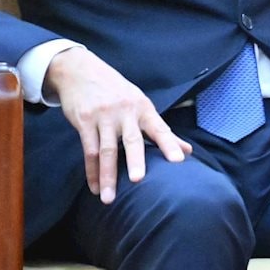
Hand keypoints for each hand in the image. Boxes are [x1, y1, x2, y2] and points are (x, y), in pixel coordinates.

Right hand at [46, 47, 187, 204]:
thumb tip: (188, 151)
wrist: (81, 71)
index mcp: (143, 109)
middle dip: (135, 160)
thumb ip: (162, 130)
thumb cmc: (117, 91)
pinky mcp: (84, 121)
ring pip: (106, 150)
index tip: (179, 160)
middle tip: (138, 179)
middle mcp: (125, 113)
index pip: (160, 128)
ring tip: (109, 198)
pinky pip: (88, 150)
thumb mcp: (141, 104)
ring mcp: (104, 117)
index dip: (170, 144)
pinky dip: (91, 171)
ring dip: (107, 176)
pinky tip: (95, 187)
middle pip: (131, 140)